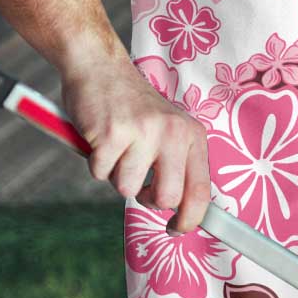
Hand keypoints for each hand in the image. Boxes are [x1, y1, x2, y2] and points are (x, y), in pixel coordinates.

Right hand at [61, 57, 210, 232]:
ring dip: (116, 175)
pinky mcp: (112, 133)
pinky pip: (100, 174)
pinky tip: (101, 138)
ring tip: (117, 147)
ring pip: (127, 189)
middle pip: (167, 198)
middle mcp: (174, 133)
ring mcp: (143, 132)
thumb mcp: (168, 130)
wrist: (100, 67)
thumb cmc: (133, 107)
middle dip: (147, 199)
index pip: (201, 191)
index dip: (190, 219)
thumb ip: (177, 165)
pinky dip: (96, 163)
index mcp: (192, 135)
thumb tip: (182, 213)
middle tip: (138, 181)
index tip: (176, 229)